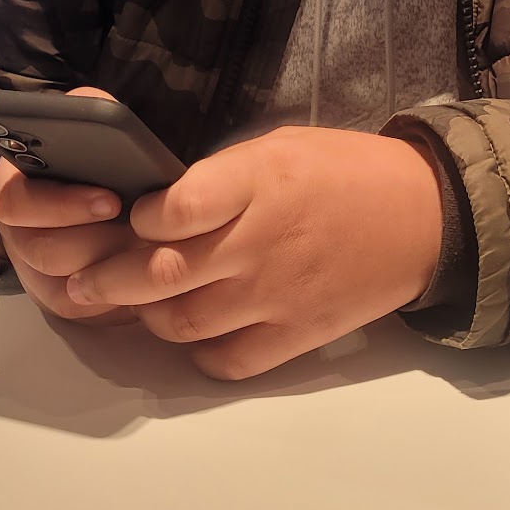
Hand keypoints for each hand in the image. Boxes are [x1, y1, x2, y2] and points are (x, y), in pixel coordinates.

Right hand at [0, 86, 143, 324]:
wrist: (85, 192)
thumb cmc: (89, 157)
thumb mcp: (85, 125)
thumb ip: (89, 116)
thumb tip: (112, 122)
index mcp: (15, 188)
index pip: (18, 203)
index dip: (62, 205)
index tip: (110, 200)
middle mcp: (18, 235)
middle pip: (46, 252)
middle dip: (101, 242)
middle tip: (148, 233)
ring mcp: (36, 273)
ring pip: (68, 288)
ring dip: (116, 271)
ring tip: (157, 252)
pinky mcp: (62, 302)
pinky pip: (86, 313)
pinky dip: (119, 299)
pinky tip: (152, 279)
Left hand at [65, 126, 444, 380]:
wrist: (424, 217)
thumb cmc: (345, 172)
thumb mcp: (277, 148)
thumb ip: (219, 179)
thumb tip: (156, 208)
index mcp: (256, 181)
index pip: (173, 208)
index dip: (139, 216)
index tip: (133, 214)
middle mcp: (258, 242)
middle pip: (160, 273)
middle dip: (108, 279)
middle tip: (85, 280)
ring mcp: (276, 295)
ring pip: (180, 323)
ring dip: (148, 316)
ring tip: (140, 304)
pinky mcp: (296, 335)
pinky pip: (225, 361)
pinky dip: (199, 353)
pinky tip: (198, 334)